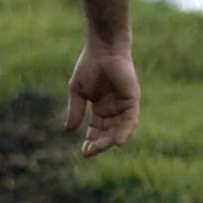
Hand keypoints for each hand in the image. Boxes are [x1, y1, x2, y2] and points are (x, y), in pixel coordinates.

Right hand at [65, 39, 139, 156]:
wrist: (102, 50)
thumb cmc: (88, 67)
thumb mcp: (78, 92)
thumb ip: (75, 110)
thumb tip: (69, 130)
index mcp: (100, 108)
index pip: (96, 130)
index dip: (90, 141)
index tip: (84, 152)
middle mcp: (113, 109)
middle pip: (108, 132)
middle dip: (100, 144)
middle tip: (90, 152)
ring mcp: (124, 105)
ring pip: (119, 129)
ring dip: (110, 140)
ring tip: (101, 148)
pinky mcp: (132, 100)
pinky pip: (130, 120)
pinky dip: (125, 131)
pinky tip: (118, 142)